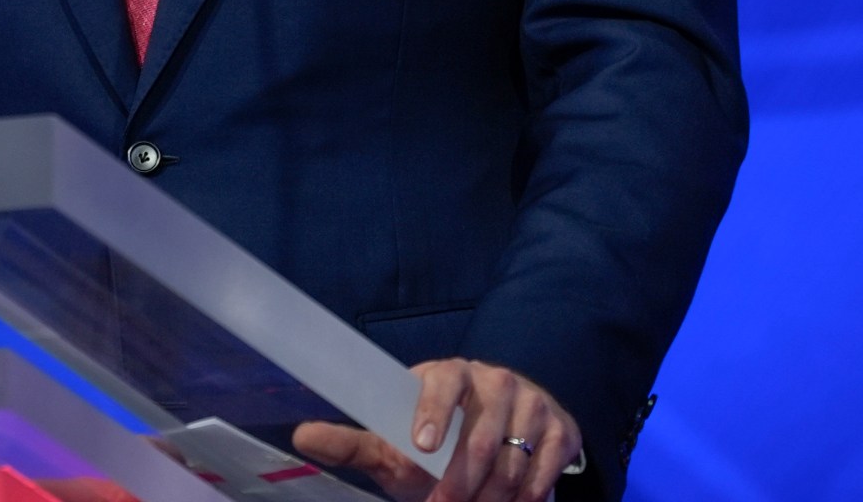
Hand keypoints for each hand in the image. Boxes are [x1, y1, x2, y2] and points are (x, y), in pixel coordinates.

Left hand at [292, 358, 580, 501]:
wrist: (505, 429)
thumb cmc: (437, 438)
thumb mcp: (395, 439)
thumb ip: (353, 442)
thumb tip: (300, 436)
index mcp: (449, 374)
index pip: (443, 385)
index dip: (434, 414)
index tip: (422, 447)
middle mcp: (495, 381)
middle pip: (481, 441)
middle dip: (460, 486)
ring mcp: (533, 404)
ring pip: (512, 464)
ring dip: (491, 498)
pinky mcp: (562, 430)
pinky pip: (543, 475)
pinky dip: (524, 499)